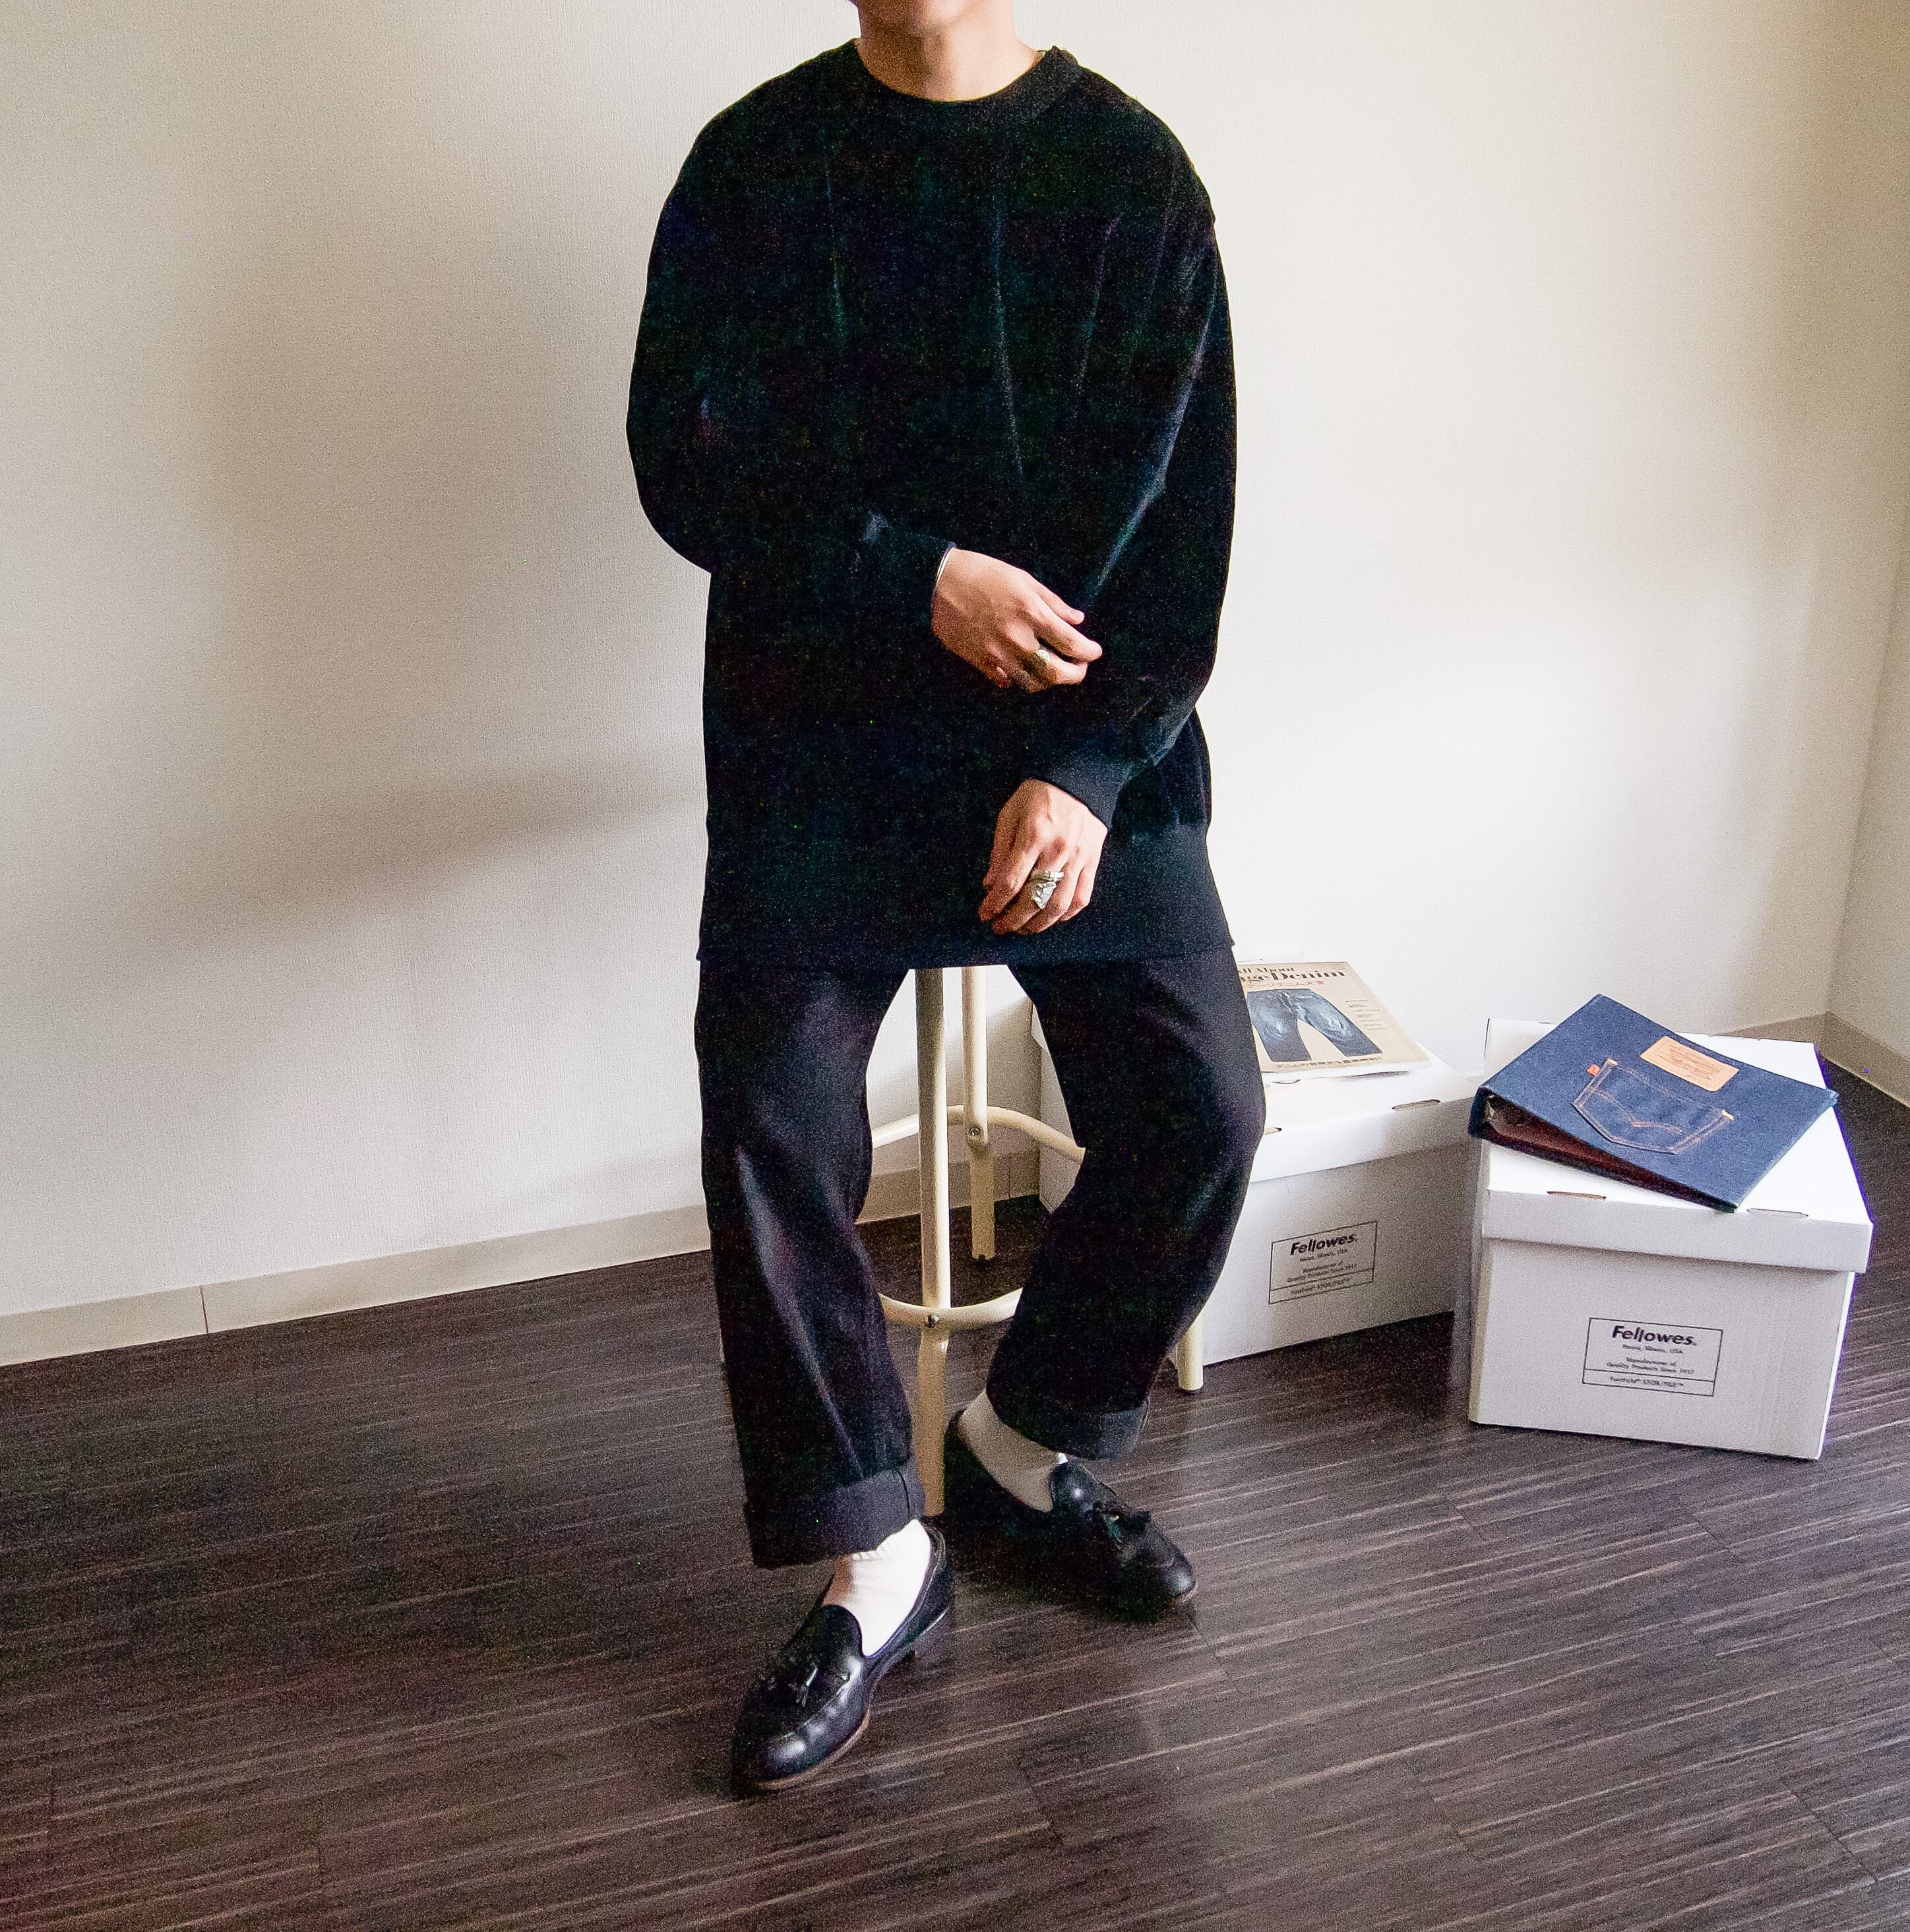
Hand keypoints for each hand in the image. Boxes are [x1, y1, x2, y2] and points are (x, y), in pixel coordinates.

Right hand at [931, 549, 1102, 692]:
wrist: (938, 582)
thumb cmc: (983, 574)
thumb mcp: (1024, 579)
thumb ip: (1053, 602)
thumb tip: (1077, 620)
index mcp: (1032, 614)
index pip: (1072, 644)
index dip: (1090, 652)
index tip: (1094, 651)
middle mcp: (1017, 639)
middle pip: (1056, 673)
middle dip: (1075, 674)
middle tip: (1079, 667)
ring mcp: (997, 654)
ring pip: (1032, 684)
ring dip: (1048, 681)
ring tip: (1053, 669)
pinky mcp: (980, 662)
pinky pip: (1005, 681)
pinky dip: (1018, 679)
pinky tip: (1022, 668)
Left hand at [978, 780, 1107, 935]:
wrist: (1080, 780)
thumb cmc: (1039, 795)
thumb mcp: (1010, 814)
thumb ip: (1000, 851)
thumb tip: (990, 884)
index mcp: (1033, 836)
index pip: (1011, 881)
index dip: (995, 904)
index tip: (985, 914)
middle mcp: (1057, 851)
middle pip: (1034, 898)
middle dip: (1013, 920)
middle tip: (1000, 927)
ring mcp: (1078, 858)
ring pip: (1059, 904)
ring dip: (1038, 923)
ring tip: (1024, 928)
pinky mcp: (1093, 862)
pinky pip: (1081, 897)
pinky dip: (1066, 914)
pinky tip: (1052, 918)